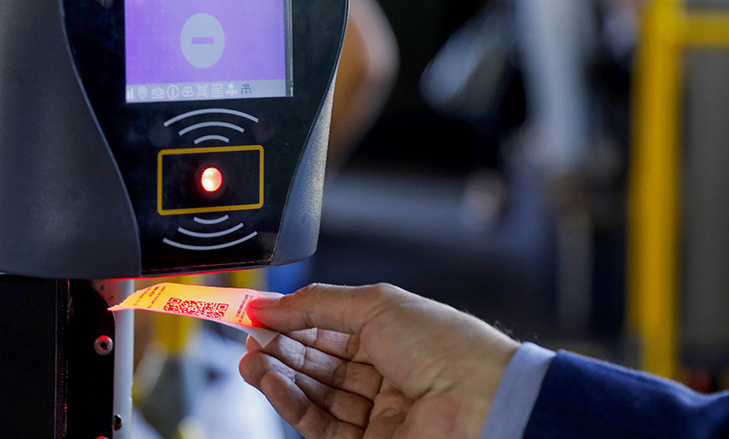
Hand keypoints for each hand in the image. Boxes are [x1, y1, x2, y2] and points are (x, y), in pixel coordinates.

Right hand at [239, 283, 518, 438]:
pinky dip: (289, 402)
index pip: (328, 329)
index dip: (291, 320)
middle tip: (246, 334)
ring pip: (313, 394)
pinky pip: (318, 424)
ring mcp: (376, 414)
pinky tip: (270, 380)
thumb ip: (317, 304)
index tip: (255, 312)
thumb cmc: (448, 348)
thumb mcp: (376, 305)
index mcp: (393, 337)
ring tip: (250, 358)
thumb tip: (272, 303)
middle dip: (278, 347)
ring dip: (277, 375)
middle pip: (317, 363)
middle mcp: (384, 376)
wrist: (482, 402)